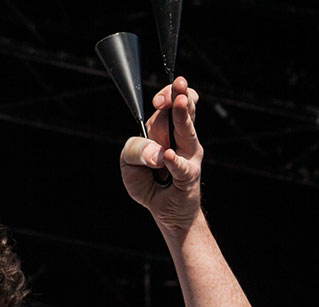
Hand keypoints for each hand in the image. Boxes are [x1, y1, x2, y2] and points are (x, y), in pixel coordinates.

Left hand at [120, 76, 203, 233]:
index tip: (157, 101)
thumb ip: (135, 150)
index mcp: (167, 130)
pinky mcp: (188, 176)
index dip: (166, 96)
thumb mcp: (129, 163)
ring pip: (187, 132)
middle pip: (183, 111)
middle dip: (179, 94)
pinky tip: (168, 156)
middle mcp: (182, 139)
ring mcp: (189, 156)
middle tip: (178, 82)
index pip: (171, 104)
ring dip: (182, 116)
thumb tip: (155, 153)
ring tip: (179, 102)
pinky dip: (174, 161)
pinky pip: (181, 167)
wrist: (166, 211)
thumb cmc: (148, 182)